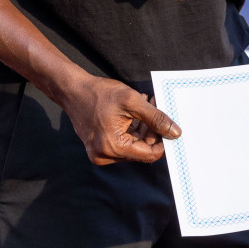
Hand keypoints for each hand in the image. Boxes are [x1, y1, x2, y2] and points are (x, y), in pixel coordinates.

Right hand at [60, 73, 180, 164]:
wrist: (73, 91)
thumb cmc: (100, 94)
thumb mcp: (132, 101)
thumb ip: (155, 118)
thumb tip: (175, 133)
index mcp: (113, 147)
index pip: (148, 154)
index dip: (163, 141)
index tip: (171, 127)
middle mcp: (105, 156)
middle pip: (140, 150)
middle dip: (152, 131)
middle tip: (157, 107)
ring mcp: (100, 154)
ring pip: (133, 146)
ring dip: (143, 128)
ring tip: (146, 105)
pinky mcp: (98, 148)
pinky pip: (122, 143)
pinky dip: (132, 130)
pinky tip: (135, 113)